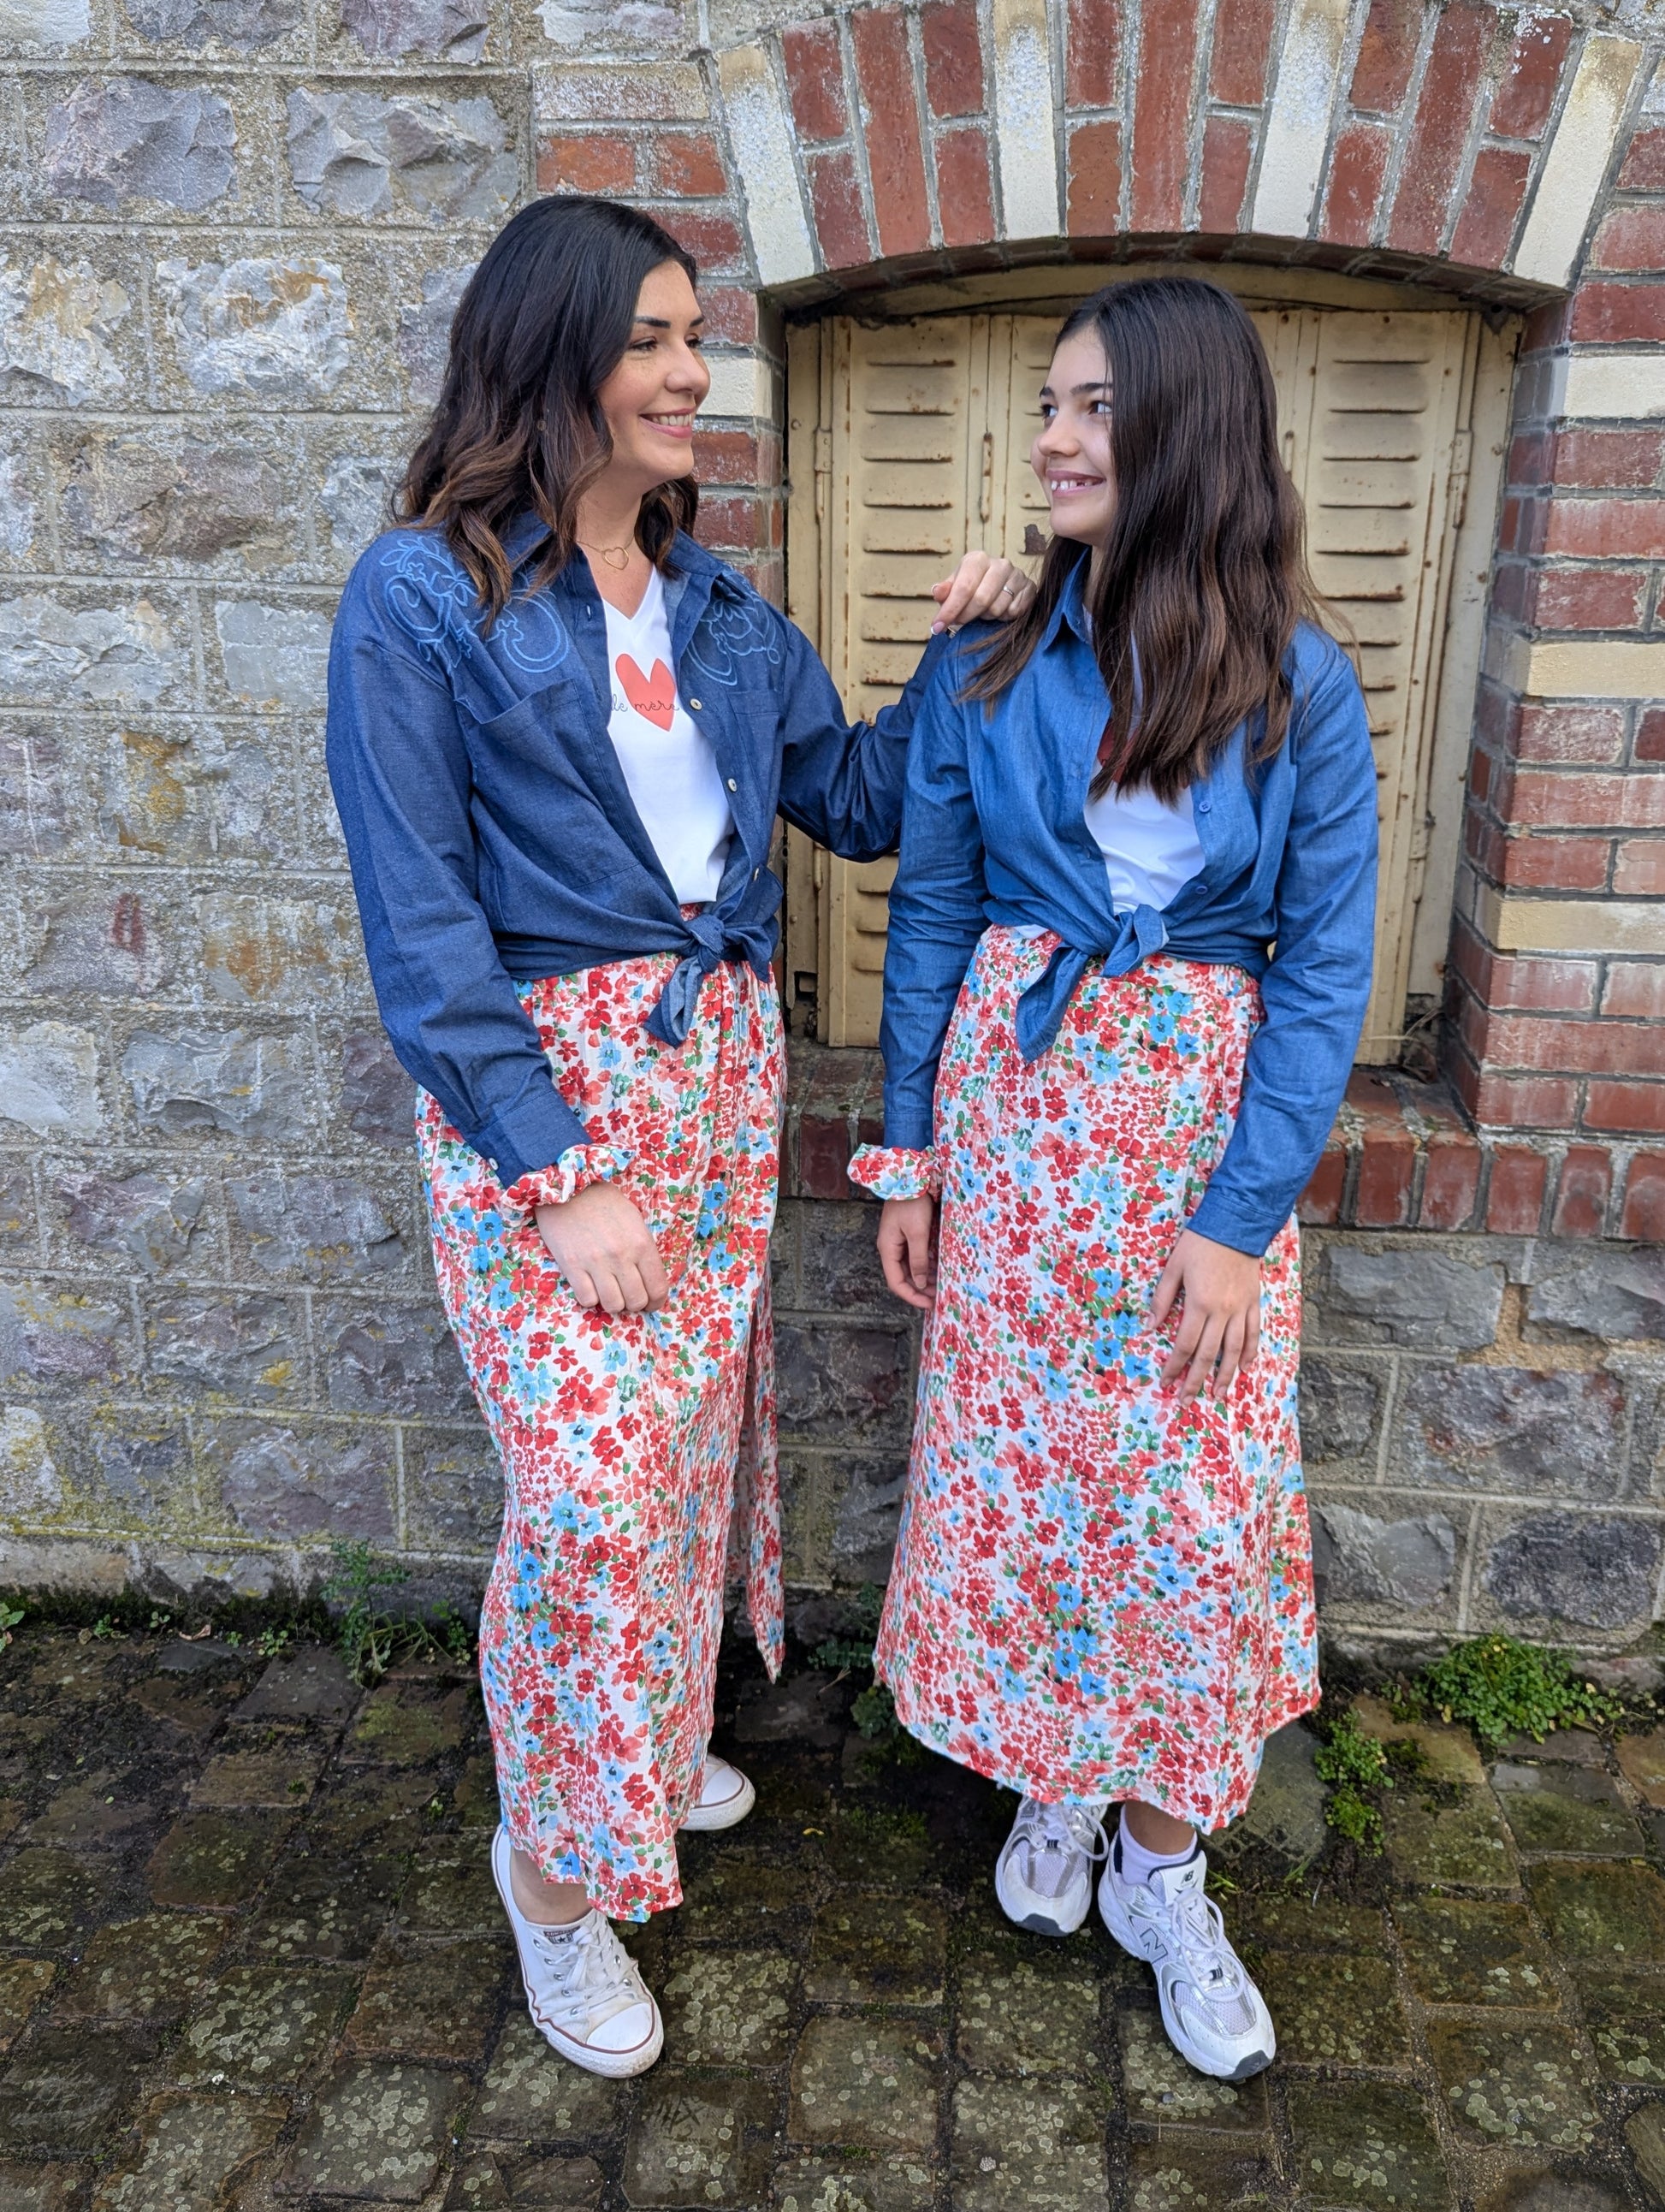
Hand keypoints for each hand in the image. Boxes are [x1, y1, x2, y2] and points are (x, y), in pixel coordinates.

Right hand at [535, 1184, 668, 1314]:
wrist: (567, 1186)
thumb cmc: (604, 1201)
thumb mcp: (634, 1220)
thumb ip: (643, 1249)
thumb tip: (647, 1278)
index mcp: (641, 1243)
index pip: (657, 1288)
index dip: (656, 1302)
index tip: (651, 1303)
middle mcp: (621, 1256)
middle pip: (636, 1301)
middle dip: (635, 1304)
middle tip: (628, 1297)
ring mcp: (595, 1263)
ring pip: (613, 1305)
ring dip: (613, 1303)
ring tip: (609, 1292)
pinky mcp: (571, 1266)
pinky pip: (587, 1299)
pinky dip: (590, 1298)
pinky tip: (590, 1285)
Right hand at [877, 1195, 937, 1309]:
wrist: (909, 1178)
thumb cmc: (912, 1204)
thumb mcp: (917, 1233)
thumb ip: (918, 1260)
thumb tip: (919, 1284)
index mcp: (888, 1249)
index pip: (896, 1282)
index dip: (911, 1296)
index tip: (929, 1304)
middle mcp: (890, 1248)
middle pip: (902, 1277)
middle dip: (919, 1289)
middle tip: (939, 1296)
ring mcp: (897, 1241)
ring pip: (909, 1267)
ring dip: (923, 1278)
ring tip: (940, 1285)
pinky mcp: (906, 1234)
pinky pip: (913, 1256)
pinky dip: (925, 1265)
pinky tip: (937, 1269)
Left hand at [931, 551, 1036, 632]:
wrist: (1003, 581)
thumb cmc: (974, 583)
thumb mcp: (956, 584)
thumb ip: (945, 591)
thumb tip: (937, 592)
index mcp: (978, 559)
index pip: (963, 588)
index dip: (950, 610)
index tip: (937, 627)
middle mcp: (1000, 564)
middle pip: (981, 600)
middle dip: (967, 616)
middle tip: (959, 622)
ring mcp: (1017, 575)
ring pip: (997, 609)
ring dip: (987, 616)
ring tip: (983, 610)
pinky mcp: (1030, 588)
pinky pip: (1013, 612)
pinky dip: (1003, 617)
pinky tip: (999, 610)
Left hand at [1152, 1228, 1261, 1401]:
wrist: (1235, 1224)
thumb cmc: (1199, 1243)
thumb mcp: (1173, 1268)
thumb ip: (1162, 1299)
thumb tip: (1148, 1327)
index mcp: (1199, 1304)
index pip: (1184, 1345)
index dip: (1175, 1366)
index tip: (1167, 1383)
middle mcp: (1222, 1311)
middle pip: (1208, 1354)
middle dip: (1196, 1380)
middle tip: (1187, 1402)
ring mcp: (1241, 1309)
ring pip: (1234, 1350)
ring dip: (1225, 1375)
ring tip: (1219, 1395)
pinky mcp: (1254, 1302)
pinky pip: (1254, 1333)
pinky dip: (1250, 1352)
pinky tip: (1244, 1368)